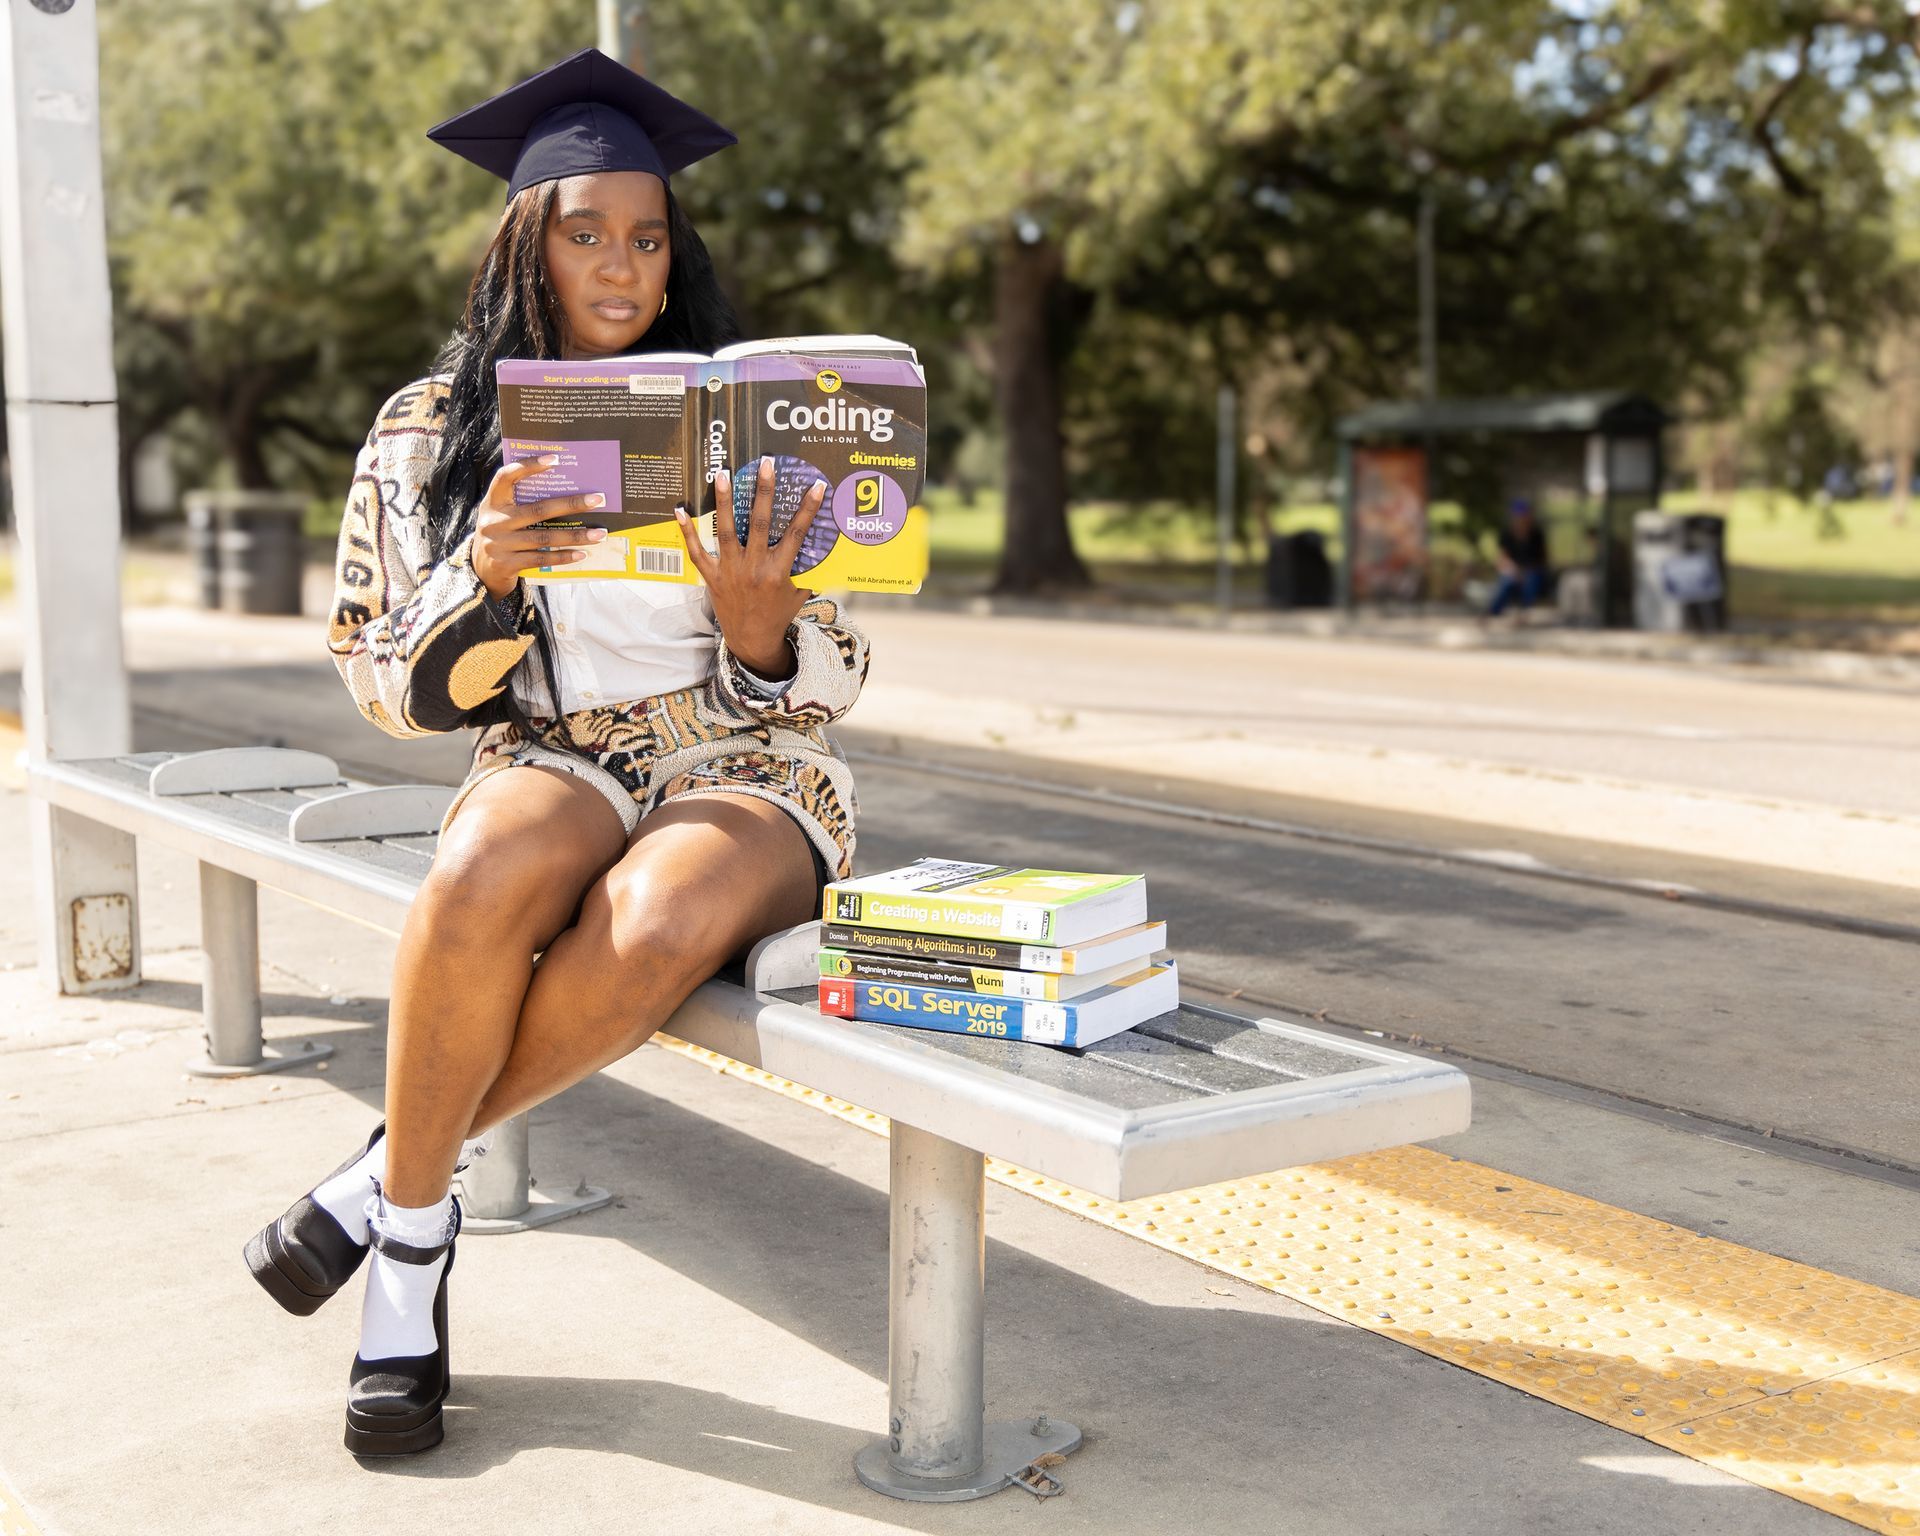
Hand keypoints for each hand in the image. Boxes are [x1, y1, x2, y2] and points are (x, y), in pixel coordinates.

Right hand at [472, 454, 611, 598]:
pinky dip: (563, 556)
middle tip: (598, 500)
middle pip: (538, 510)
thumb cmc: (502, 535)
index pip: (506, 476)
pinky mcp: (506, 564)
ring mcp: (499, 544)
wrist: (480, 572)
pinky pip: (541, 559)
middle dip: (571, 504)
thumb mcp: (502, 515)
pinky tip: (582, 553)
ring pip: (544, 538)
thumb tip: (567, 491)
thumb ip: (522, 503)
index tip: (555, 459)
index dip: (528, 466)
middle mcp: (494, 521)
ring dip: (575, 536)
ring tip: (599, 533)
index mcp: (492, 501)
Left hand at [675, 455, 824, 675]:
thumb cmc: (778, 614)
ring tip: (723, 474)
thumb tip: (820, 542)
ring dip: (725, 500)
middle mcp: (754, 568)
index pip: (797, 534)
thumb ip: (807, 568)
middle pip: (760, 523)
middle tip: (765, 464)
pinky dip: (687, 532)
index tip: (814, 485)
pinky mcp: (711, 577)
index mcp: (779, 572)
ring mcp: (730, 571)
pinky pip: (697, 551)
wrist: (752, 641)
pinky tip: (680, 509)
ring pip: (726, 530)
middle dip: (763, 492)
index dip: (807, 508)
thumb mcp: (799, 593)